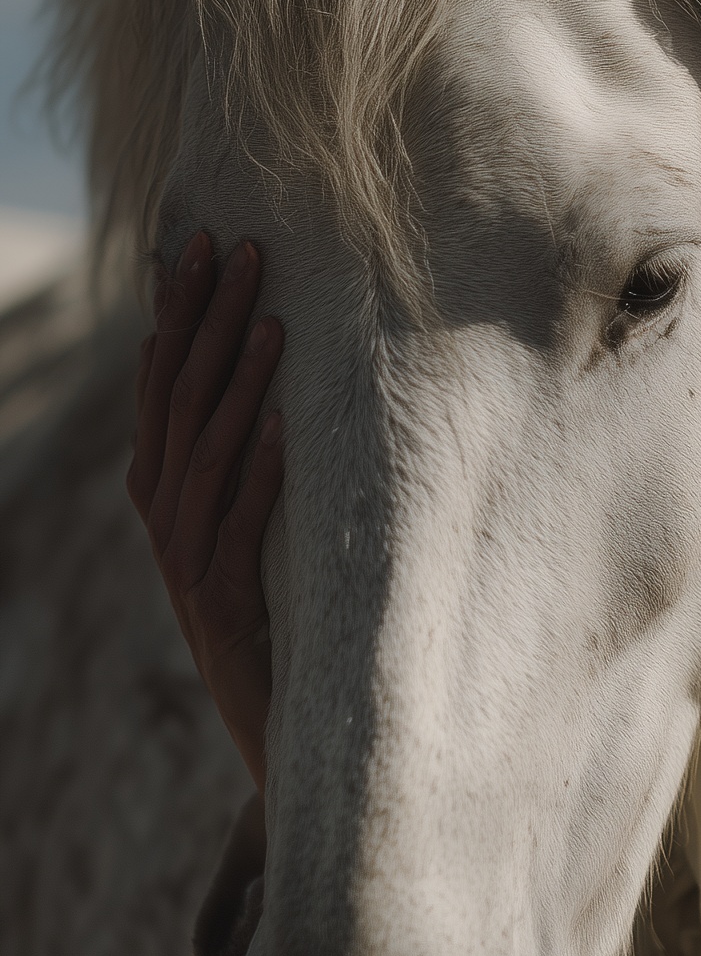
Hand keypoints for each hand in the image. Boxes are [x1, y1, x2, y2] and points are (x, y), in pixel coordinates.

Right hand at [127, 230, 283, 793]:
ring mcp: (184, 556)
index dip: (177, 310)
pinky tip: (288, 423)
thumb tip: (252, 365)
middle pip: (181, 398)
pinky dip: (263, 469)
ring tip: (271, 319)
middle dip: (207, 320)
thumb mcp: (240, 520)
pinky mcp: (218, 595)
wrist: (267, 715)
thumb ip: (234, 455)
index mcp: (158, 484)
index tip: (201, 241)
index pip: (162, 379)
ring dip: (240, 381)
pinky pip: (240, 519)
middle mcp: (161, 512)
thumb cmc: (266, 608)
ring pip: (208, 449)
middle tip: (239, 250)